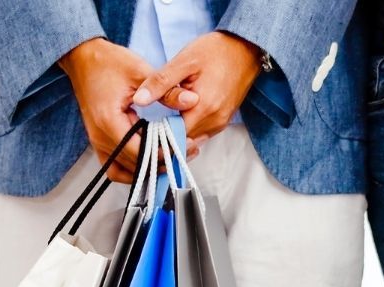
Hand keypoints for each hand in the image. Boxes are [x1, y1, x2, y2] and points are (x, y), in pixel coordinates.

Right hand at [60, 38, 197, 182]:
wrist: (84, 59)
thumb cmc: (109, 63)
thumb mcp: (141, 72)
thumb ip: (167, 91)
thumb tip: (192, 101)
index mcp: (109, 122)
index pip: (140, 151)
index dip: (164, 152)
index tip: (184, 144)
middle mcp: (100, 138)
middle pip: (134, 164)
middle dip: (161, 160)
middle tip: (185, 150)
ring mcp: (97, 143)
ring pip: (125, 172)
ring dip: (148, 168)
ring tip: (171, 156)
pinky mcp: (99, 142)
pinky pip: (115, 168)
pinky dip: (133, 169)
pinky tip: (150, 160)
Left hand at [132, 31, 261, 142]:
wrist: (245, 48)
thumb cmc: (215, 51)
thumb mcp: (184, 61)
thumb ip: (160, 82)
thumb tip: (138, 99)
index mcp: (203, 108)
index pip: (172, 137)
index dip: (155, 136)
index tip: (143, 128)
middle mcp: (214, 121)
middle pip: (182, 142)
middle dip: (164, 138)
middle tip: (148, 128)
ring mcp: (221, 123)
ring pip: (191, 140)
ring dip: (176, 135)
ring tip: (161, 124)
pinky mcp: (223, 121)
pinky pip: (201, 134)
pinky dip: (188, 131)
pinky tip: (178, 119)